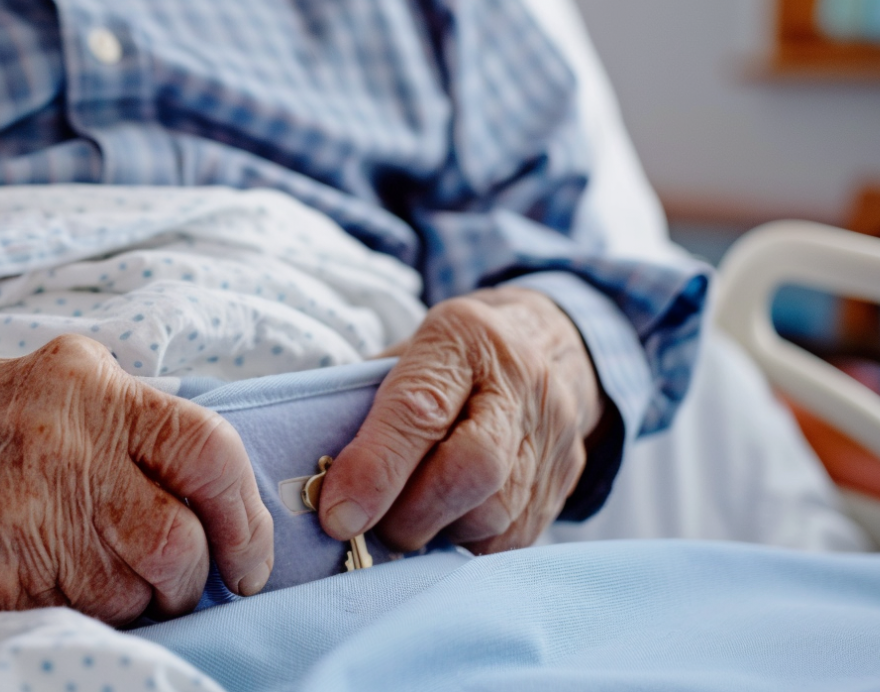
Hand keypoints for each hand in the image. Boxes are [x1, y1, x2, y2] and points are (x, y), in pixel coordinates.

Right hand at [0, 334, 273, 626]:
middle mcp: (65, 457)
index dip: (246, 517)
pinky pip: (74, 623)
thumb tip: (226, 490)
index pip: (208, 454)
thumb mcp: (76, 372)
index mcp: (96, 397)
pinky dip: (87, 618)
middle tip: (179, 577)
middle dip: (192, 575)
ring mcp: (24, 528)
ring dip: (138, 600)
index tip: (250, 559)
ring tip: (108, 573)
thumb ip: (149, 414)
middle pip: (175, 544)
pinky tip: (66, 587)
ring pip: (130, 597)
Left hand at [318, 286, 601, 552]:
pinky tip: (442, 525)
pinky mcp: (566, 479)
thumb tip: (314, 475)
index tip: (337, 515)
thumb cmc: (447, 358)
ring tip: (402, 523)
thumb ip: (364, 401)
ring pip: (494, 512)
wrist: (545, 343)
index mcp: (465, 337)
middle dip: (409, 513)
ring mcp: (552, 434)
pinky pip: (511, 537)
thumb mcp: (405, 351)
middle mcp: (520, 381)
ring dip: (435, 532)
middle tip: (369, 527)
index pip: (420, 410)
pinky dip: (464, 542)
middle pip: (472, 468)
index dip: (376, 470)